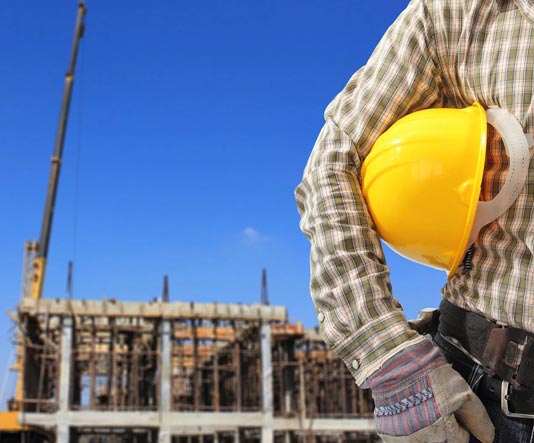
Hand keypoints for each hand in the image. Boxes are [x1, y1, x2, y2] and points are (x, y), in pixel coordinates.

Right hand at [363, 340, 494, 442]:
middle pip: (440, 442)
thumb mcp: (460, 390)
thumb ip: (477, 417)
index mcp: (441, 430)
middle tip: (432, 408)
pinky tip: (406, 414)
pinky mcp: (387, 433)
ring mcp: (402, 437)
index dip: (456, 423)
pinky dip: (405, 431)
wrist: (394, 362)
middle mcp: (421, 438)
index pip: (459, 439)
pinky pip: (401, 440)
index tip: (447, 408)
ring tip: (419, 411)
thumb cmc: (427, 374)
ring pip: (423, 442)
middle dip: (441, 429)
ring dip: (424, 432)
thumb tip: (488, 438)